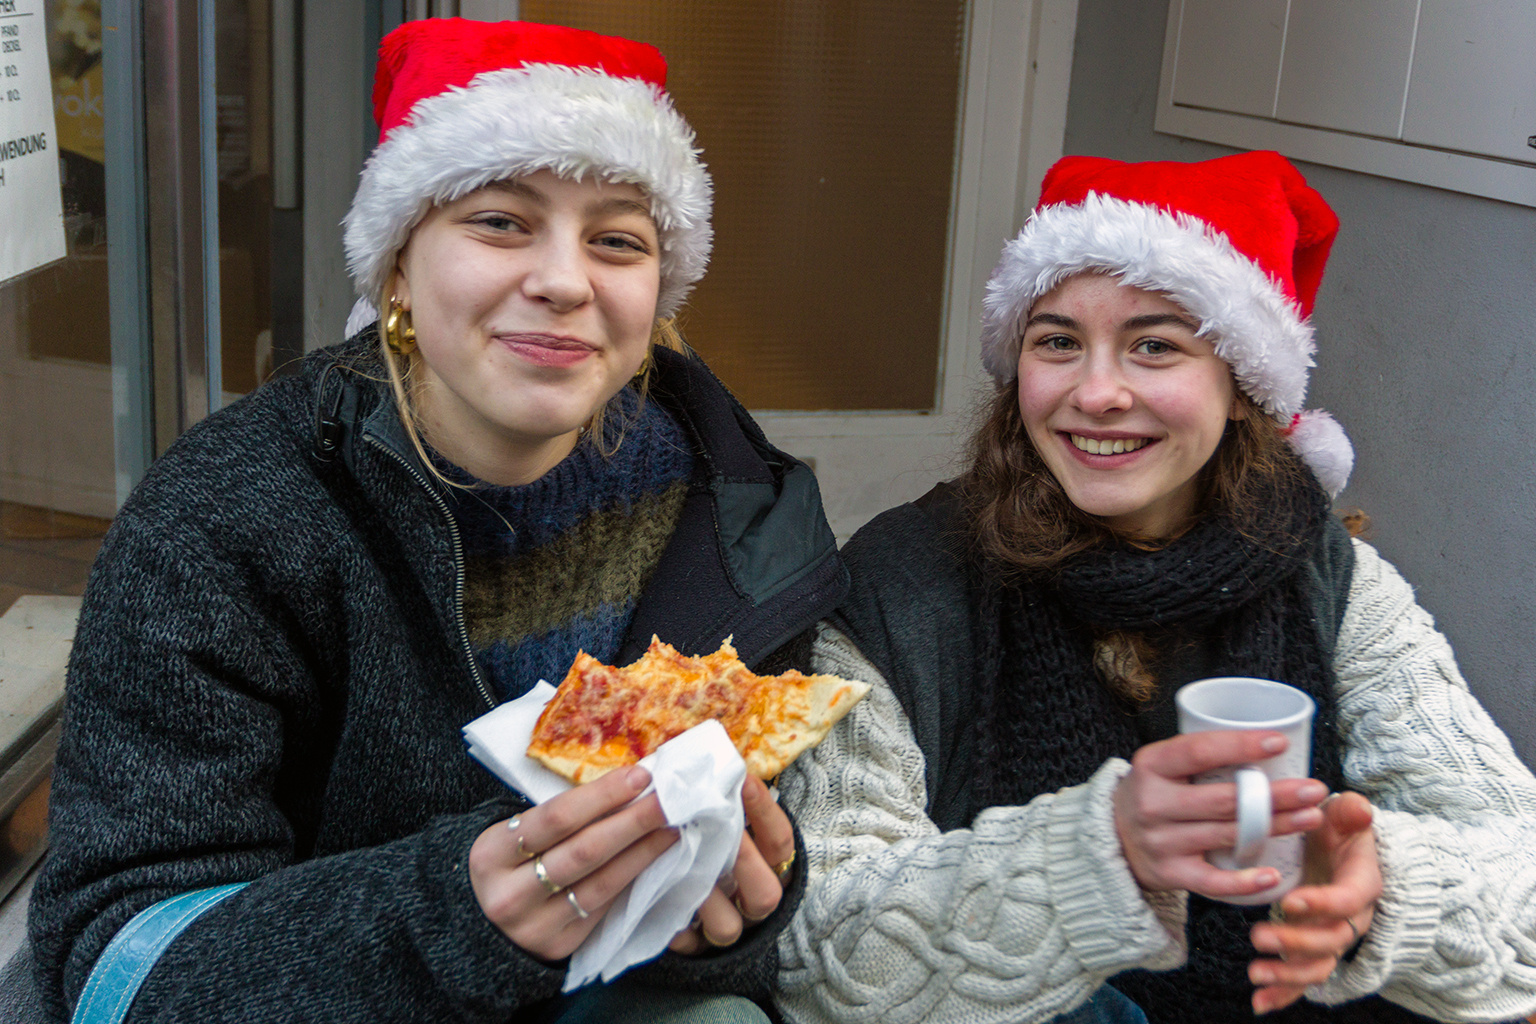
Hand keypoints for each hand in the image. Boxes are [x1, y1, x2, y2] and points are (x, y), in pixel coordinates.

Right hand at [469, 766, 678, 961]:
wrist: (477, 928)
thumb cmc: (504, 865)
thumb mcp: (509, 835)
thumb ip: (555, 816)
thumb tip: (624, 785)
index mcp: (491, 854)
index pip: (555, 818)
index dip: (602, 796)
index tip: (640, 776)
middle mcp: (510, 894)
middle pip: (584, 851)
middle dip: (633, 821)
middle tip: (670, 798)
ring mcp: (535, 926)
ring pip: (601, 883)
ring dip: (643, 852)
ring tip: (672, 827)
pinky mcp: (559, 947)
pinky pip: (603, 907)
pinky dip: (631, 879)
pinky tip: (653, 859)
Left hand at [669, 775, 792, 953]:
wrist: (682, 893)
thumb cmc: (702, 837)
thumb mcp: (719, 820)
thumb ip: (719, 801)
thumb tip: (706, 759)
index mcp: (767, 866)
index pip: (780, 842)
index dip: (765, 813)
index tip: (743, 780)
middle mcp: (751, 899)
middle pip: (766, 894)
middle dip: (740, 861)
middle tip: (711, 828)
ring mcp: (725, 926)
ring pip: (727, 927)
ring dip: (702, 897)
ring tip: (676, 865)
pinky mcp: (693, 948)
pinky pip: (686, 944)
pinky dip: (671, 924)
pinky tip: (656, 898)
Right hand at [1114, 730, 1328, 899]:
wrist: (1110, 836)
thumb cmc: (1153, 793)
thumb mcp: (1161, 766)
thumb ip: (1200, 757)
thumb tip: (1268, 745)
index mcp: (1151, 765)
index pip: (1198, 751)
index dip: (1240, 746)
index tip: (1280, 743)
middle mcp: (1153, 803)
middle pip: (1224, 799)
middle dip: (1275, 794)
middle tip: (1314, 789)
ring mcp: (1161, 841)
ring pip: (1227, 835)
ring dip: (1275, 827)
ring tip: (1310, 817)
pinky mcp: (1170, 873)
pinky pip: (1212, 881)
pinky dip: (1243, 881)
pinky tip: (1273, 875)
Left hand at [1248, 791, 1379, 1014]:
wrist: (1343, 849)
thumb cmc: (1340, 829)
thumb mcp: (1344, 814)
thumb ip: (1351, 812)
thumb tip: (1358, 809)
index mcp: (1362, 883)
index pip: (1347, 899)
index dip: (1322, 904)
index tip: (1291, 902)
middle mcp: (1352, 917)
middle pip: (1332, 940)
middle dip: (1297, 943)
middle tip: (1259, 936)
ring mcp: (1332, 935)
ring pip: (1320, 965)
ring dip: (1289, 975)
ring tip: (1256, 973)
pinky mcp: (1314, 948)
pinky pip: (1304, 979)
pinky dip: (1284, 994)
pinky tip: (1259, 1004)